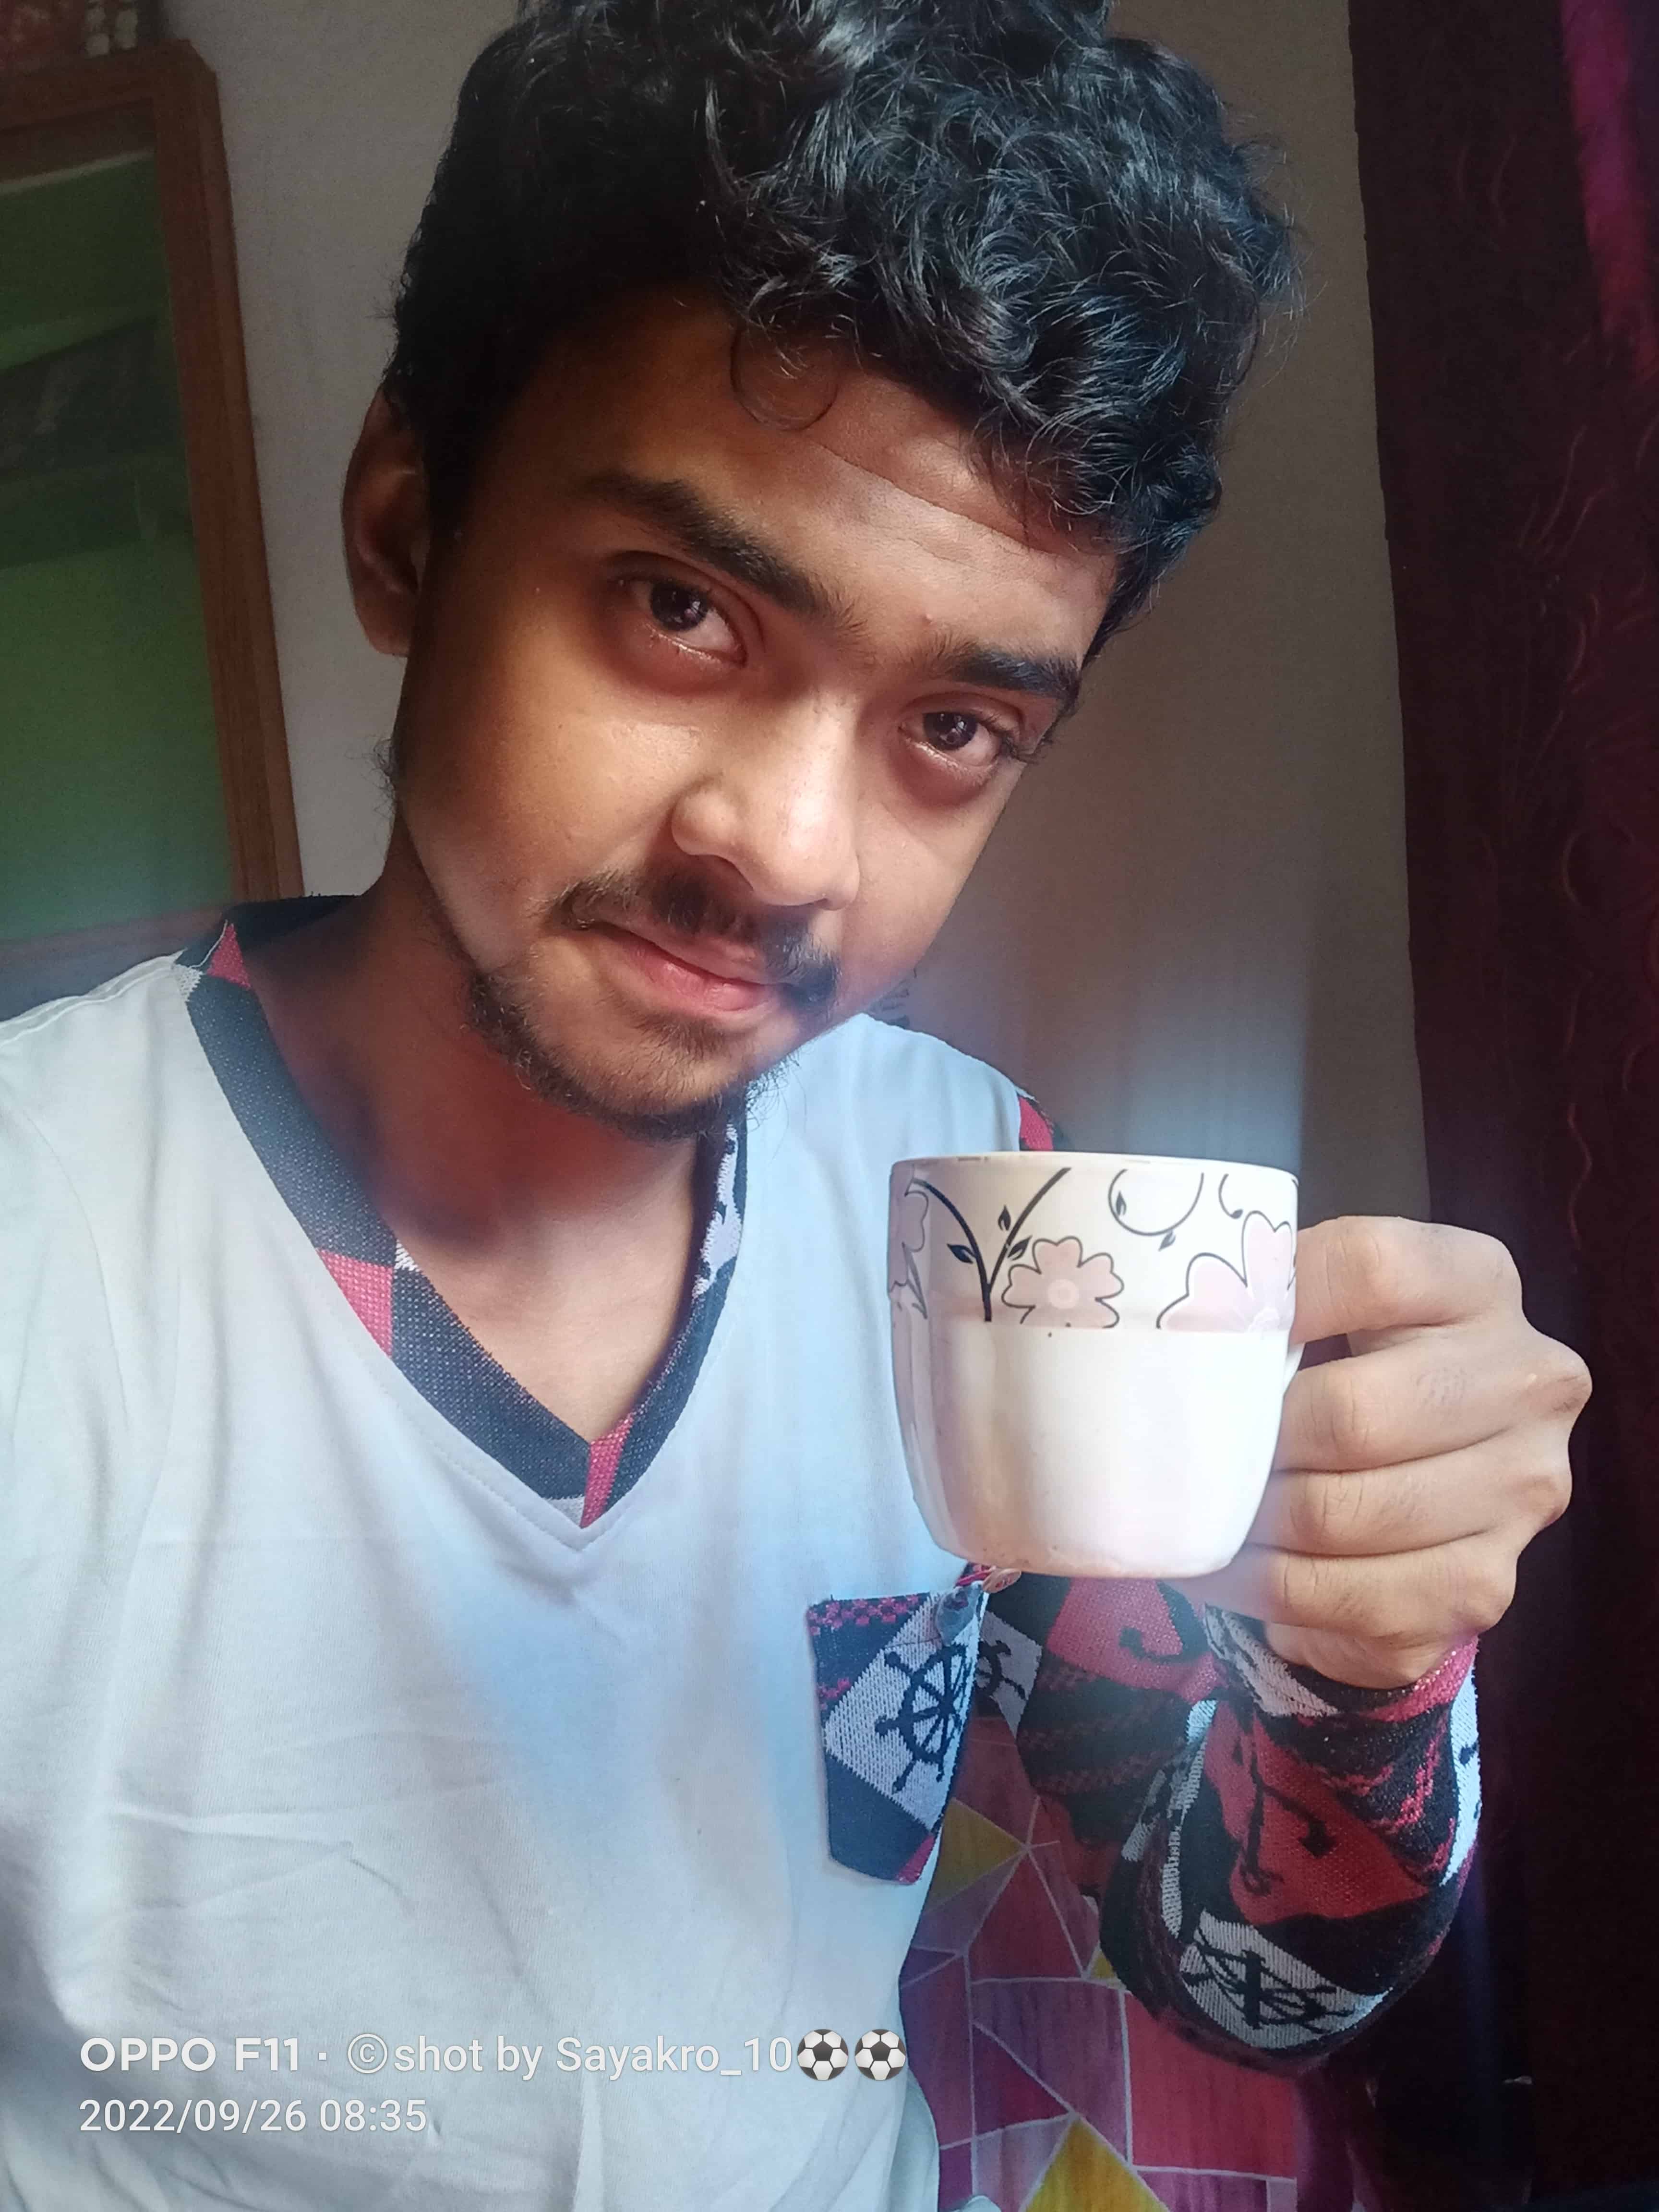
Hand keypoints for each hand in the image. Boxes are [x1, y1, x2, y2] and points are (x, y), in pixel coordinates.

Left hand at [1173, 1217, 1589, 1689]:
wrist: (1431, 1470)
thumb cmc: (1354, 1365)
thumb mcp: (1332, 1302)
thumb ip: (1275, 1293)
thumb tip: (1175, 1325)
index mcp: (1479, 1282)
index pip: (1368, 1271)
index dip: (1270, 1304)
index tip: (1195, 1337)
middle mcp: (1526, 1383)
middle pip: (1352, 1414)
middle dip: (1250, 1443)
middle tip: (1186, 1453)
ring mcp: (1520, 1491)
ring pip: (1344, 1516)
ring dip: (1250, 1525)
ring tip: (1196, 1515)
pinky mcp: (1484, 1585)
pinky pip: (1351, 1599)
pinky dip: (1272, 1591)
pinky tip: (1233, 1572)